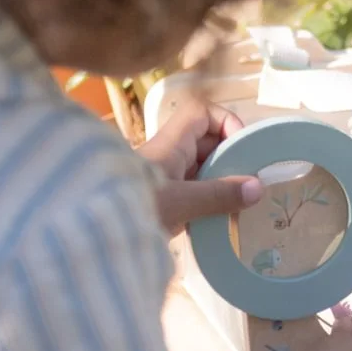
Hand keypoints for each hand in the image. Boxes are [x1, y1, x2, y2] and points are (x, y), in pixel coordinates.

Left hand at [137, 101, 260, 234]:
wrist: (93, 237)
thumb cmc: (135, 208)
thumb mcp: (181, 203)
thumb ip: (219, 195)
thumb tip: (258, 187)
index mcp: (170, 144)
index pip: (200, 113)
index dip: (224, 121)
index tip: (241, 147)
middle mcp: (168, 155)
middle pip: (205, 142)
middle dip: (230, 157)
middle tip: (249, 180)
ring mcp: (165, 178)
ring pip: (201, 168)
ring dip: (221, 182)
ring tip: (240, 203)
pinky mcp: (163, 201)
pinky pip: (193, 191)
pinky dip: (209, 200)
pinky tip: (221, 219)